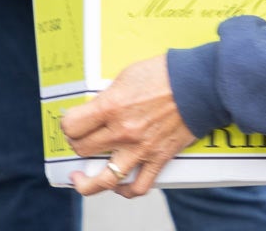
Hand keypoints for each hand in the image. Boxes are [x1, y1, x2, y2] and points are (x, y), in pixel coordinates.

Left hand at [60, 55, 197, 197]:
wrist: (198, 85)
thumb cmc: (164, 74)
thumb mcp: (126, 76)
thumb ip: (109, 96)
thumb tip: (96, 109)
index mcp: (111, 106)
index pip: (72, 125)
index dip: (67, 124)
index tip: (70, 122)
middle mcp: (122, 131)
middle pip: (83, 149)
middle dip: (76, 143)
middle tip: (78, 139)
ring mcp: (140, 149)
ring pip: (103, 179)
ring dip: (87, 180)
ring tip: (80, 179)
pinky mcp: (158, 158)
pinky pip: (139, 186)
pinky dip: (125, 190)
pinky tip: (118, 186)